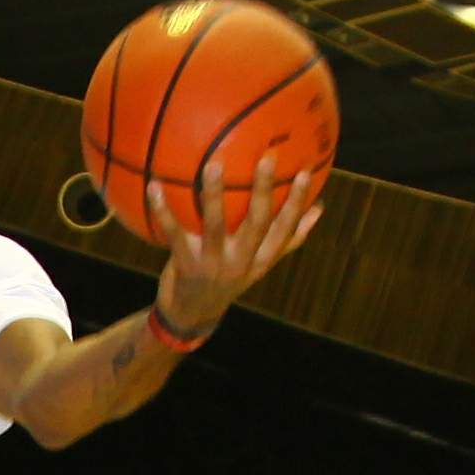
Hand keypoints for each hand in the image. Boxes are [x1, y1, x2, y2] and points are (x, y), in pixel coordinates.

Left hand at [150, 169, 325, 333]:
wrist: (192, 315)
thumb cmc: (228, 278)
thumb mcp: (259, 264)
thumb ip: (287, 238)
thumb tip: (320, 208)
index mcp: (262, 259)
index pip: (286, 228)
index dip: (298, 202)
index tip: (307, 172)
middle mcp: (242, 262)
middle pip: (259, 223)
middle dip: (264, 191)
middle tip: (267, 159)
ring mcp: (214, 264)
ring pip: (217, 226)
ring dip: (214, 195)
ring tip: (214, 165)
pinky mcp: (186, 266)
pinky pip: (174, 234)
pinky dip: (163, 210)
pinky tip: (154, 186)